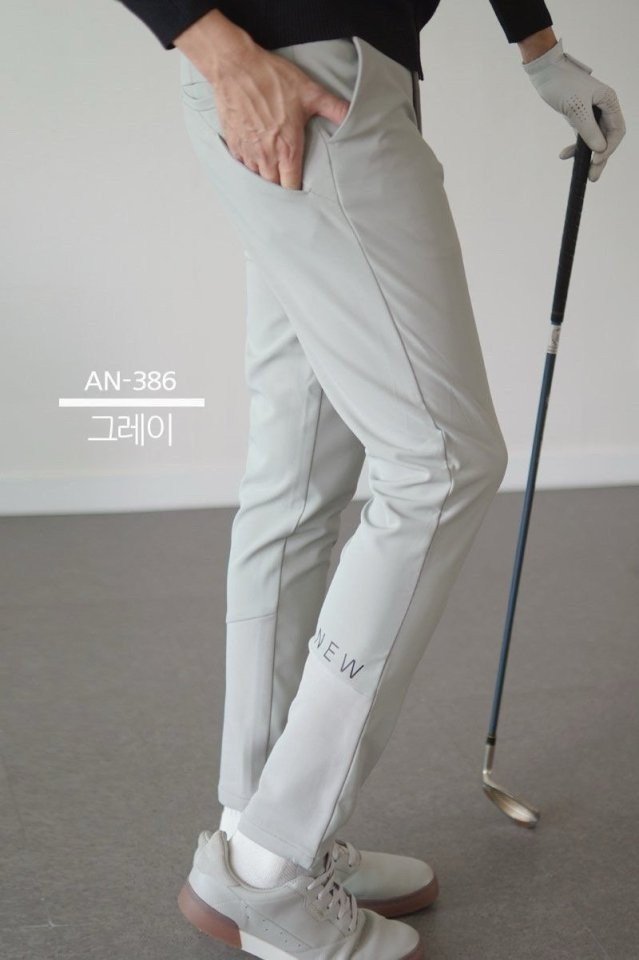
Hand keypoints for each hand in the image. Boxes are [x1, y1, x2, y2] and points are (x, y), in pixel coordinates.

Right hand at [208, 45, 349, 189]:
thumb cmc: (272, 78)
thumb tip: (355, 114)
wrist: (235, 66)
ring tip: (273, 163)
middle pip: (274, 185)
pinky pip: (243, 163)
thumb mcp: (310, 91)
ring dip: (265, 172)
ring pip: (257, 175)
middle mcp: (266, 156)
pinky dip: (250, 161)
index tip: (302, 185)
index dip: (298, 189)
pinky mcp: (233, 144)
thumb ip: (334, 108)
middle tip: (288, 174)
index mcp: (287, 149)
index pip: (292, 186)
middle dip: (281, 182)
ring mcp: (247, 152)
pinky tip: (256, 150)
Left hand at [523, 38, 625, 181]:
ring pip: (594, 139)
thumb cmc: (561, 83)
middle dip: (600, 158)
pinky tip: (564, 155)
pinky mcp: (578, 116)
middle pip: (607, 138)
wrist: (544, 71)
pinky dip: (575, 146)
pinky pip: (581, 135)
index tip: (596, 159)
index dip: (609, 148)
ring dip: (587, 156)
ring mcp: (591, 112)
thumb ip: (589, 130)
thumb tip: (600, 149)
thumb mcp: (575, 109)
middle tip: (593, 177)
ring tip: (583, 173)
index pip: (616, 130)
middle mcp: (603, 107)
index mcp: (608, 101)